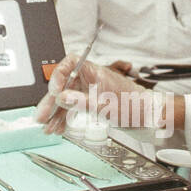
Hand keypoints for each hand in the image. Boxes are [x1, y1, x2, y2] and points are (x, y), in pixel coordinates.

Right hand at [34, 54, 167, 134]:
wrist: (149, 115)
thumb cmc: (134, 105)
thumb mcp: (105, 106)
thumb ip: (82, 102)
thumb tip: (62, 97)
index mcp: (95, 71)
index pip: (70, 63)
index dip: (58, 75)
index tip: (54, 91)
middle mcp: (90, 79)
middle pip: (64, 85)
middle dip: (51, 102)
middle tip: (41, 116)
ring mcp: (89, 90)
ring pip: (66, 99)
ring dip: (56, 113)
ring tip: (47, 127)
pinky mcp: (91, 102)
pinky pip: (73, 107)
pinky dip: (65, 117)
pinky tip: (58, 128)